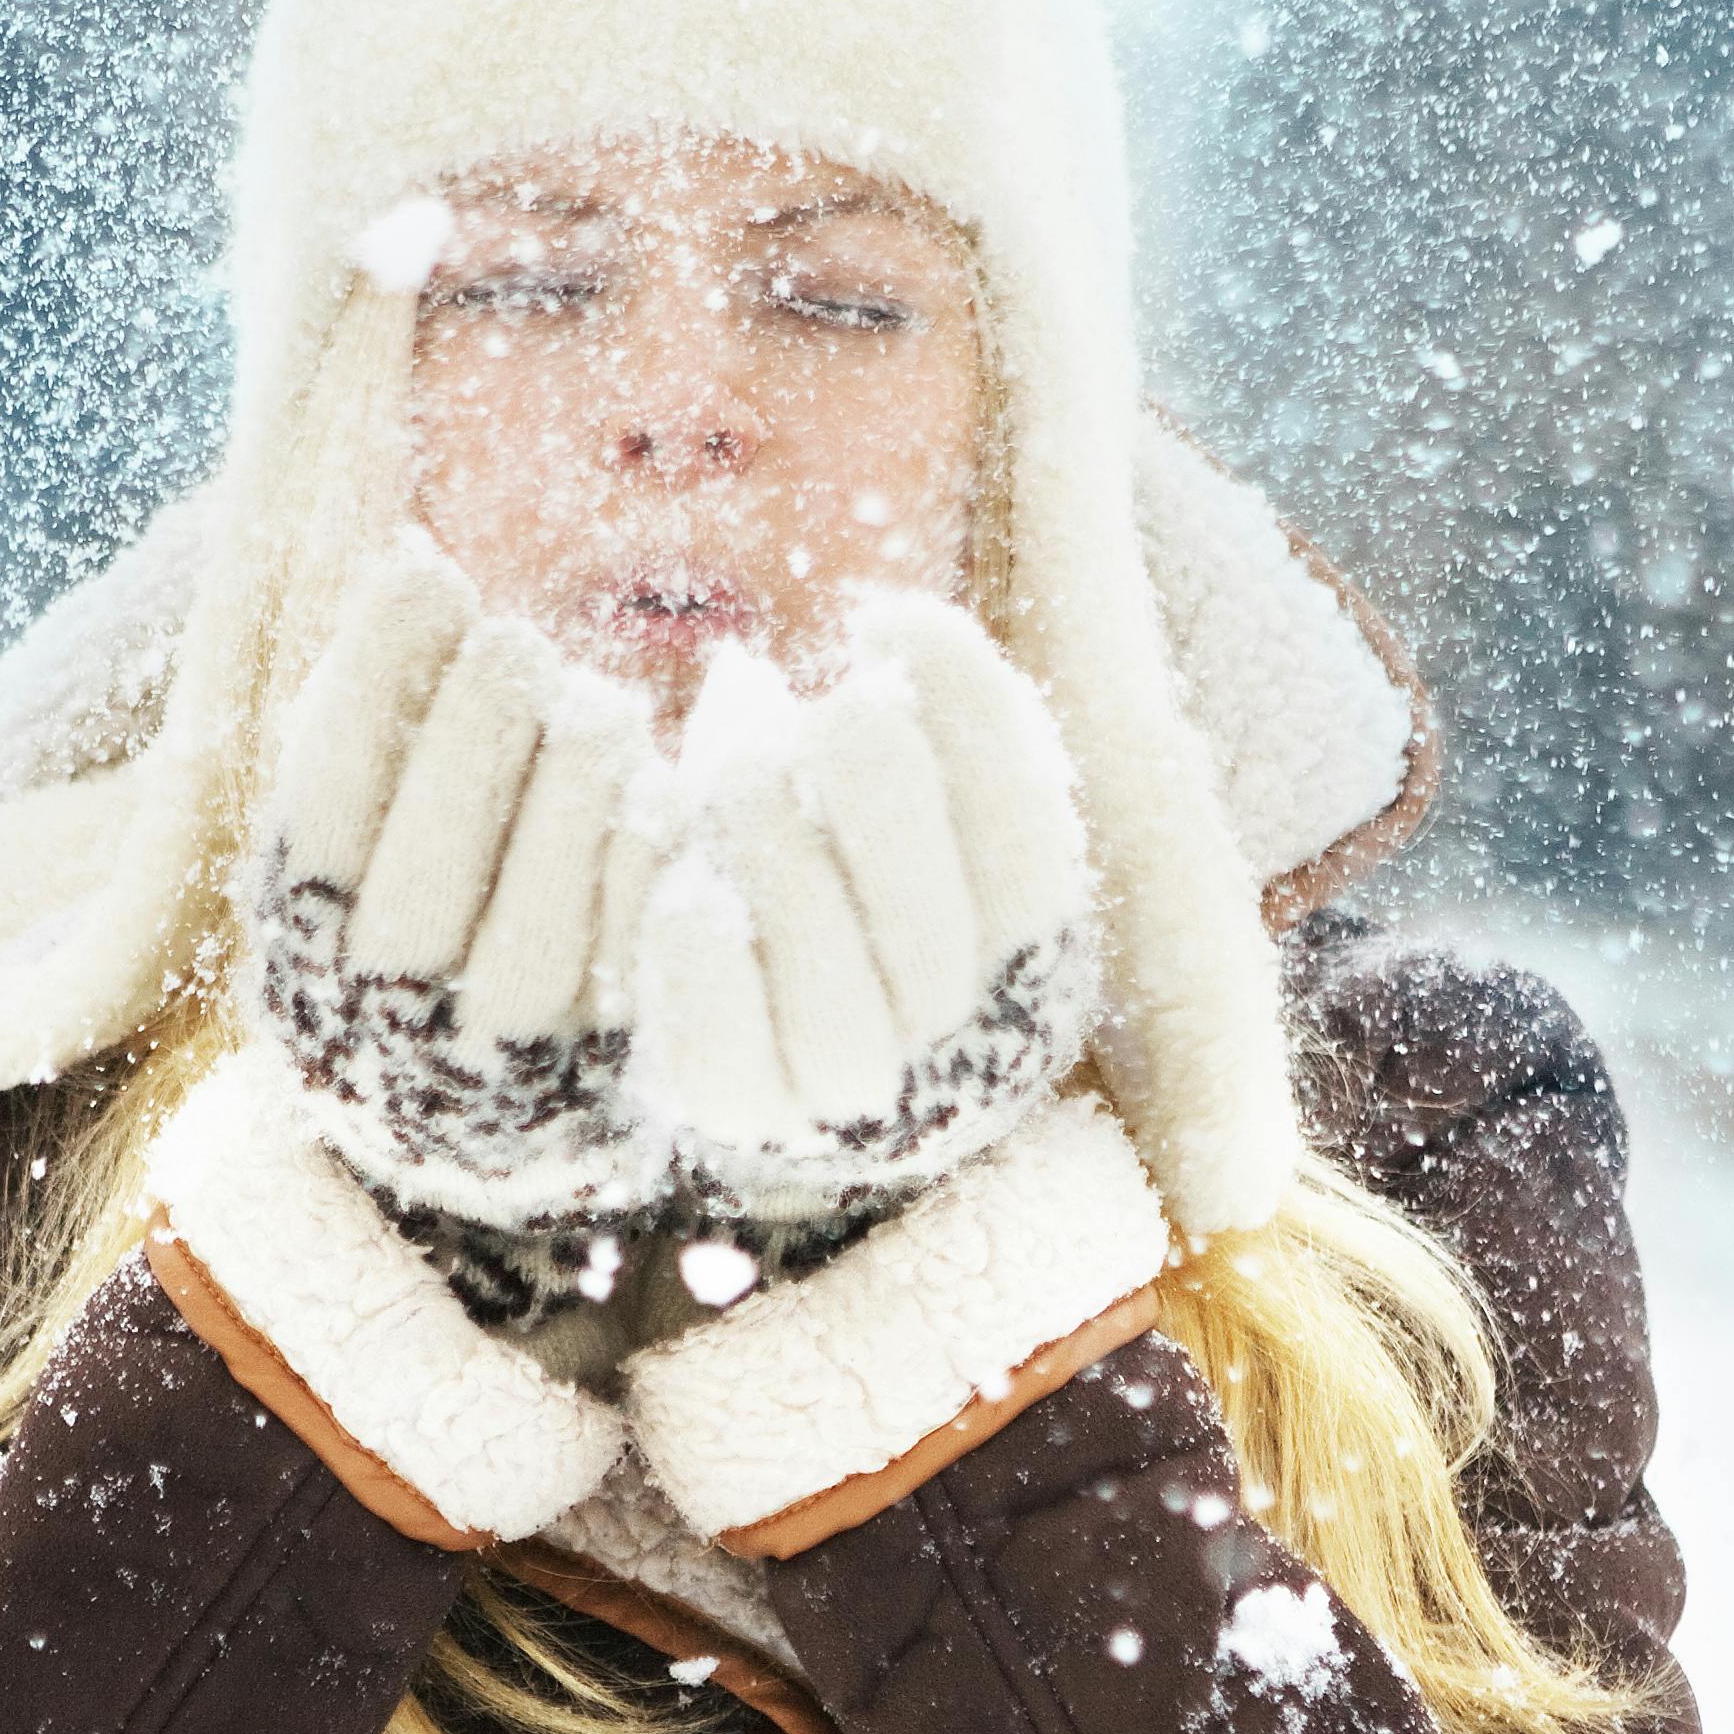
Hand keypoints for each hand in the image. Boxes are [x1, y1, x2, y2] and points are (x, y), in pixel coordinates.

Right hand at [241, 534, 676, 1230]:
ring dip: (569, 793)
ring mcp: (494, 1071)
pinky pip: (632, 969)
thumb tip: (416, 561)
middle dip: (474, 728)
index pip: (326, 798)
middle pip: (424, 866)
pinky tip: (655, 782)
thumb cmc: (414, 921)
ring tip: (595, 701)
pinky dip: (643, 867)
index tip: (426, 572)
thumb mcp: (360, 839)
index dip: (375, 673)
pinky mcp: (603, 1084)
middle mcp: (381, 1026)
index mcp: (298, 947)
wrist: (474, 1128)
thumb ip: (370, 726)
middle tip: (518, 638)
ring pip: (534, 927)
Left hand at [625, 592, 1101, 1221]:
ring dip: (767, 839)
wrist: (812, 1072)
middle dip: (861, 773)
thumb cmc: (876, 892)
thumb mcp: (935, 811)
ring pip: (821, 969)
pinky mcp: (740, 1113)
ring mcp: (852, 1094)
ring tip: (739, 779)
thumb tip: (848, 640)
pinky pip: (719, 1031)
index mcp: (1038, 956)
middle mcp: (961, 1042)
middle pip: (922, 899)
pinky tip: (695, 892)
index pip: (1020, 823)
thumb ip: (929, 728)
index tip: (884, 621)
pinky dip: (699, 945)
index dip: (953, 700)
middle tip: (821, 712)